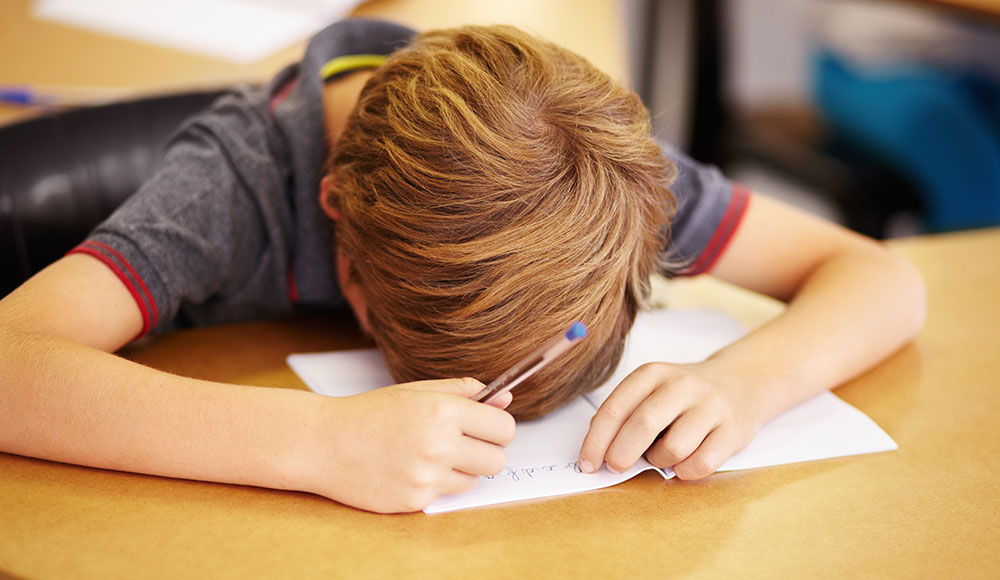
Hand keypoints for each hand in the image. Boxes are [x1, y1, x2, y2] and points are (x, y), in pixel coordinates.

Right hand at [300, 377, 514, 512]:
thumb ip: (464, 392)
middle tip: (464, 443)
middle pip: (498, 460)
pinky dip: (437, 483)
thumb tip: (505, 397)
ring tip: (431, 454)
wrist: (325, 443)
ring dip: (461, 469)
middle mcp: (438, 444)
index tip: (488, 427)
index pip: (504, 428)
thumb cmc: (372, 413)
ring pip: (474, 479)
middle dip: (487, 451)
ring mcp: (426, 476)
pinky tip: (411, 468)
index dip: (499, 427)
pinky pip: (447, 494)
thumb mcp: (418, 391)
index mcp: (443, 410)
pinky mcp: (414, 500)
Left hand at [578, 362, 760, 479]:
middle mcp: (681, 385)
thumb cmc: (683, 396)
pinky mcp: (732, 430)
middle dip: (621, 454)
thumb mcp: (650, 390)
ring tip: (661, 454)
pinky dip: (685, 471)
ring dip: (659, 461)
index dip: (596, 441)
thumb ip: (625, 414)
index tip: (587, 464)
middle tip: (615, 467)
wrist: (739, 383)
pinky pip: (701, 464)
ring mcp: (709, 407)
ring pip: (673, 448)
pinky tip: (683, 463)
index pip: (615, 408)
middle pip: (642, 424)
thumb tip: (596, 450)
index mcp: (652, 374)